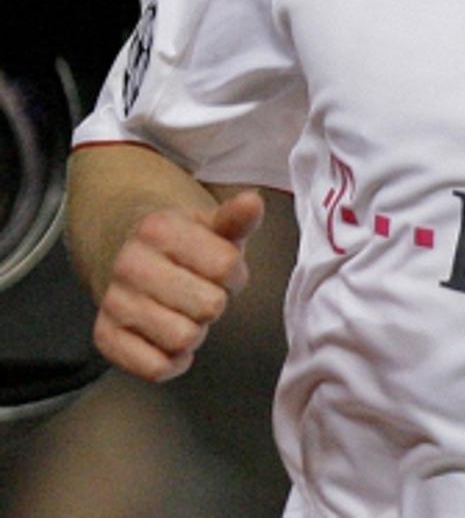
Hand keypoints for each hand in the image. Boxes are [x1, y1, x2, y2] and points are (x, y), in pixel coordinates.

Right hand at [92, 190, 264, 381]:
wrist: (125, 249)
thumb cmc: (184, 242)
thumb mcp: (212, 224)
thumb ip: (237, 218)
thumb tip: (253, 202)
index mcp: (159, 229)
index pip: (226, 267)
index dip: (233, 273)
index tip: (220, 267)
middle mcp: (129, 264)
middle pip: (209, 306)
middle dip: (215, 302)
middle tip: (200, 290)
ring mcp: (114, 301)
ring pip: (184, 338)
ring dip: (195, 331)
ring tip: (183, 310)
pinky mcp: (105, 336)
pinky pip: (155, 368)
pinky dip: (172, 360)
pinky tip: (170, 339)